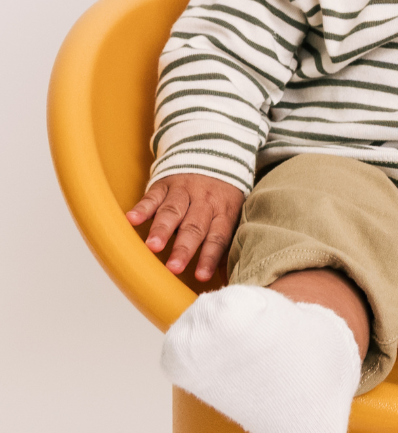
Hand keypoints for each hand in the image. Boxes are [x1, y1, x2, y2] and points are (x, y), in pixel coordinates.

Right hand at [126, 173, 244, 281]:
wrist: (213, 155)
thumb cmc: (220, 196)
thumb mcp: (231, 213)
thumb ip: (226, 242)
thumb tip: (227, 276)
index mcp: (223, 211)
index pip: (218, 237)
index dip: (209, 257)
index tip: (202, 276)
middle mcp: (204, 201)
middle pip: (194, 227)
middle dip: (184, 248)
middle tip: (174, 267)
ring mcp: (183, 192)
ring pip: (172, 211)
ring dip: (162, 230)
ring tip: (152, 246)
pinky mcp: (165, 185)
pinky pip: (153, 196)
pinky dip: (142, 208)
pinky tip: (131, 219)